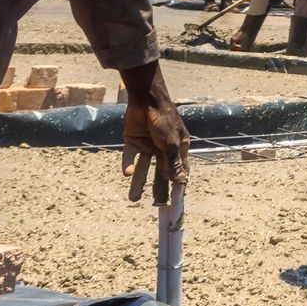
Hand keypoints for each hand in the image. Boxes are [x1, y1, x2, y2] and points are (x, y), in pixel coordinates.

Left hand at [121, 63, 189, 205]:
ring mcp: (148, 146)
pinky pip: (131, 157)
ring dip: (139, 182)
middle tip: (156, 206)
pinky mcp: (133, 142)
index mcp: (177, 147)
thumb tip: (180, 182)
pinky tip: (126, 174)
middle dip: (158, 189)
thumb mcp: (170, 142)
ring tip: (133, 198)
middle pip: (161, 173)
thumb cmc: (164, 118)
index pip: (179, 171)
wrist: (145, 99)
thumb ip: (173, 162)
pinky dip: (128, 165)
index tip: (175, 202)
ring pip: (143, 168)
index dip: (178, 186)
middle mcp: (163, 149)